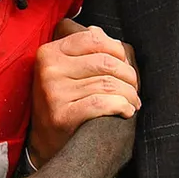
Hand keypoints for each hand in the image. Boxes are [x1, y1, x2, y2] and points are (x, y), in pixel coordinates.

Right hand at [28, 19, 139, 167]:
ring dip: (129, 94)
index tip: (124, 63)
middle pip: (105, 62)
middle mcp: (49, 70)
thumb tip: (105, 35)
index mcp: (49, 52)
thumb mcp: (65, 70)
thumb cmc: (62, 102)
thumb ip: (85, 49)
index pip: (93, 38)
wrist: (44, 143)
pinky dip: (121, 106)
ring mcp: (54, 93)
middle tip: (134, 88)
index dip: (117, 50)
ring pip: (108, 84)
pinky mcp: (62, 115)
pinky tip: (126, 111)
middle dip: (129, 76)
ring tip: (132, 102)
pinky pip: (102, 103)